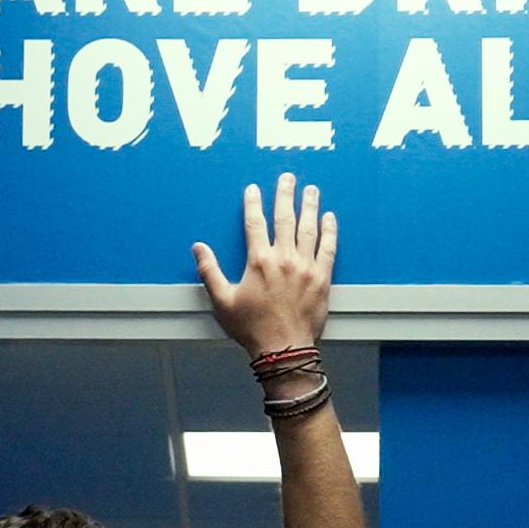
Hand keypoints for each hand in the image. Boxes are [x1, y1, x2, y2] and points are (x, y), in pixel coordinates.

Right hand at [194, 173, 336, 358]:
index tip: (253, 189)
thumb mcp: (222, 301)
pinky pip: (328, 248)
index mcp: (259, 261)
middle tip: (288, 178)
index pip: (255, 223)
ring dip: (310, 206)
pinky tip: (330, 218)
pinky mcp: (322, 277)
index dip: (253, 203)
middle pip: (285, 218)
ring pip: (309, 228)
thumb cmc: (252, 328)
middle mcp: (284, 259)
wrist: (283, 350)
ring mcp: (305, 267)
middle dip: (285, 194)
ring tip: (311, 190)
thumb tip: (198, 248)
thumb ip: (209, 271)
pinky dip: (330, 231)